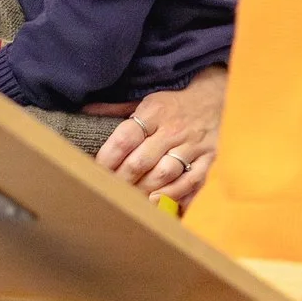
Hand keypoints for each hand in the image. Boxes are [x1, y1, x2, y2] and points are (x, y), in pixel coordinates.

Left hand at [91, 64, 226, 201]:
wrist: (216, 98)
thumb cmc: (174, 104)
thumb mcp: (146, 100)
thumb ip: (117, 109)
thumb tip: (86, 111)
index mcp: (154, 112)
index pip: (125, 139)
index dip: (107, 159)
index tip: (95, 172)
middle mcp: (173, 130)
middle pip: (141, 162)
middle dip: (121, 180)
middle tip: (108, 191)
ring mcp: (193, 146)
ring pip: (164, 175)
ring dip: (144, 191)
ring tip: (129, 201)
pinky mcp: (210, 159)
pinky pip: (192, 182)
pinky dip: (175, 195)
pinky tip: (159, 202)